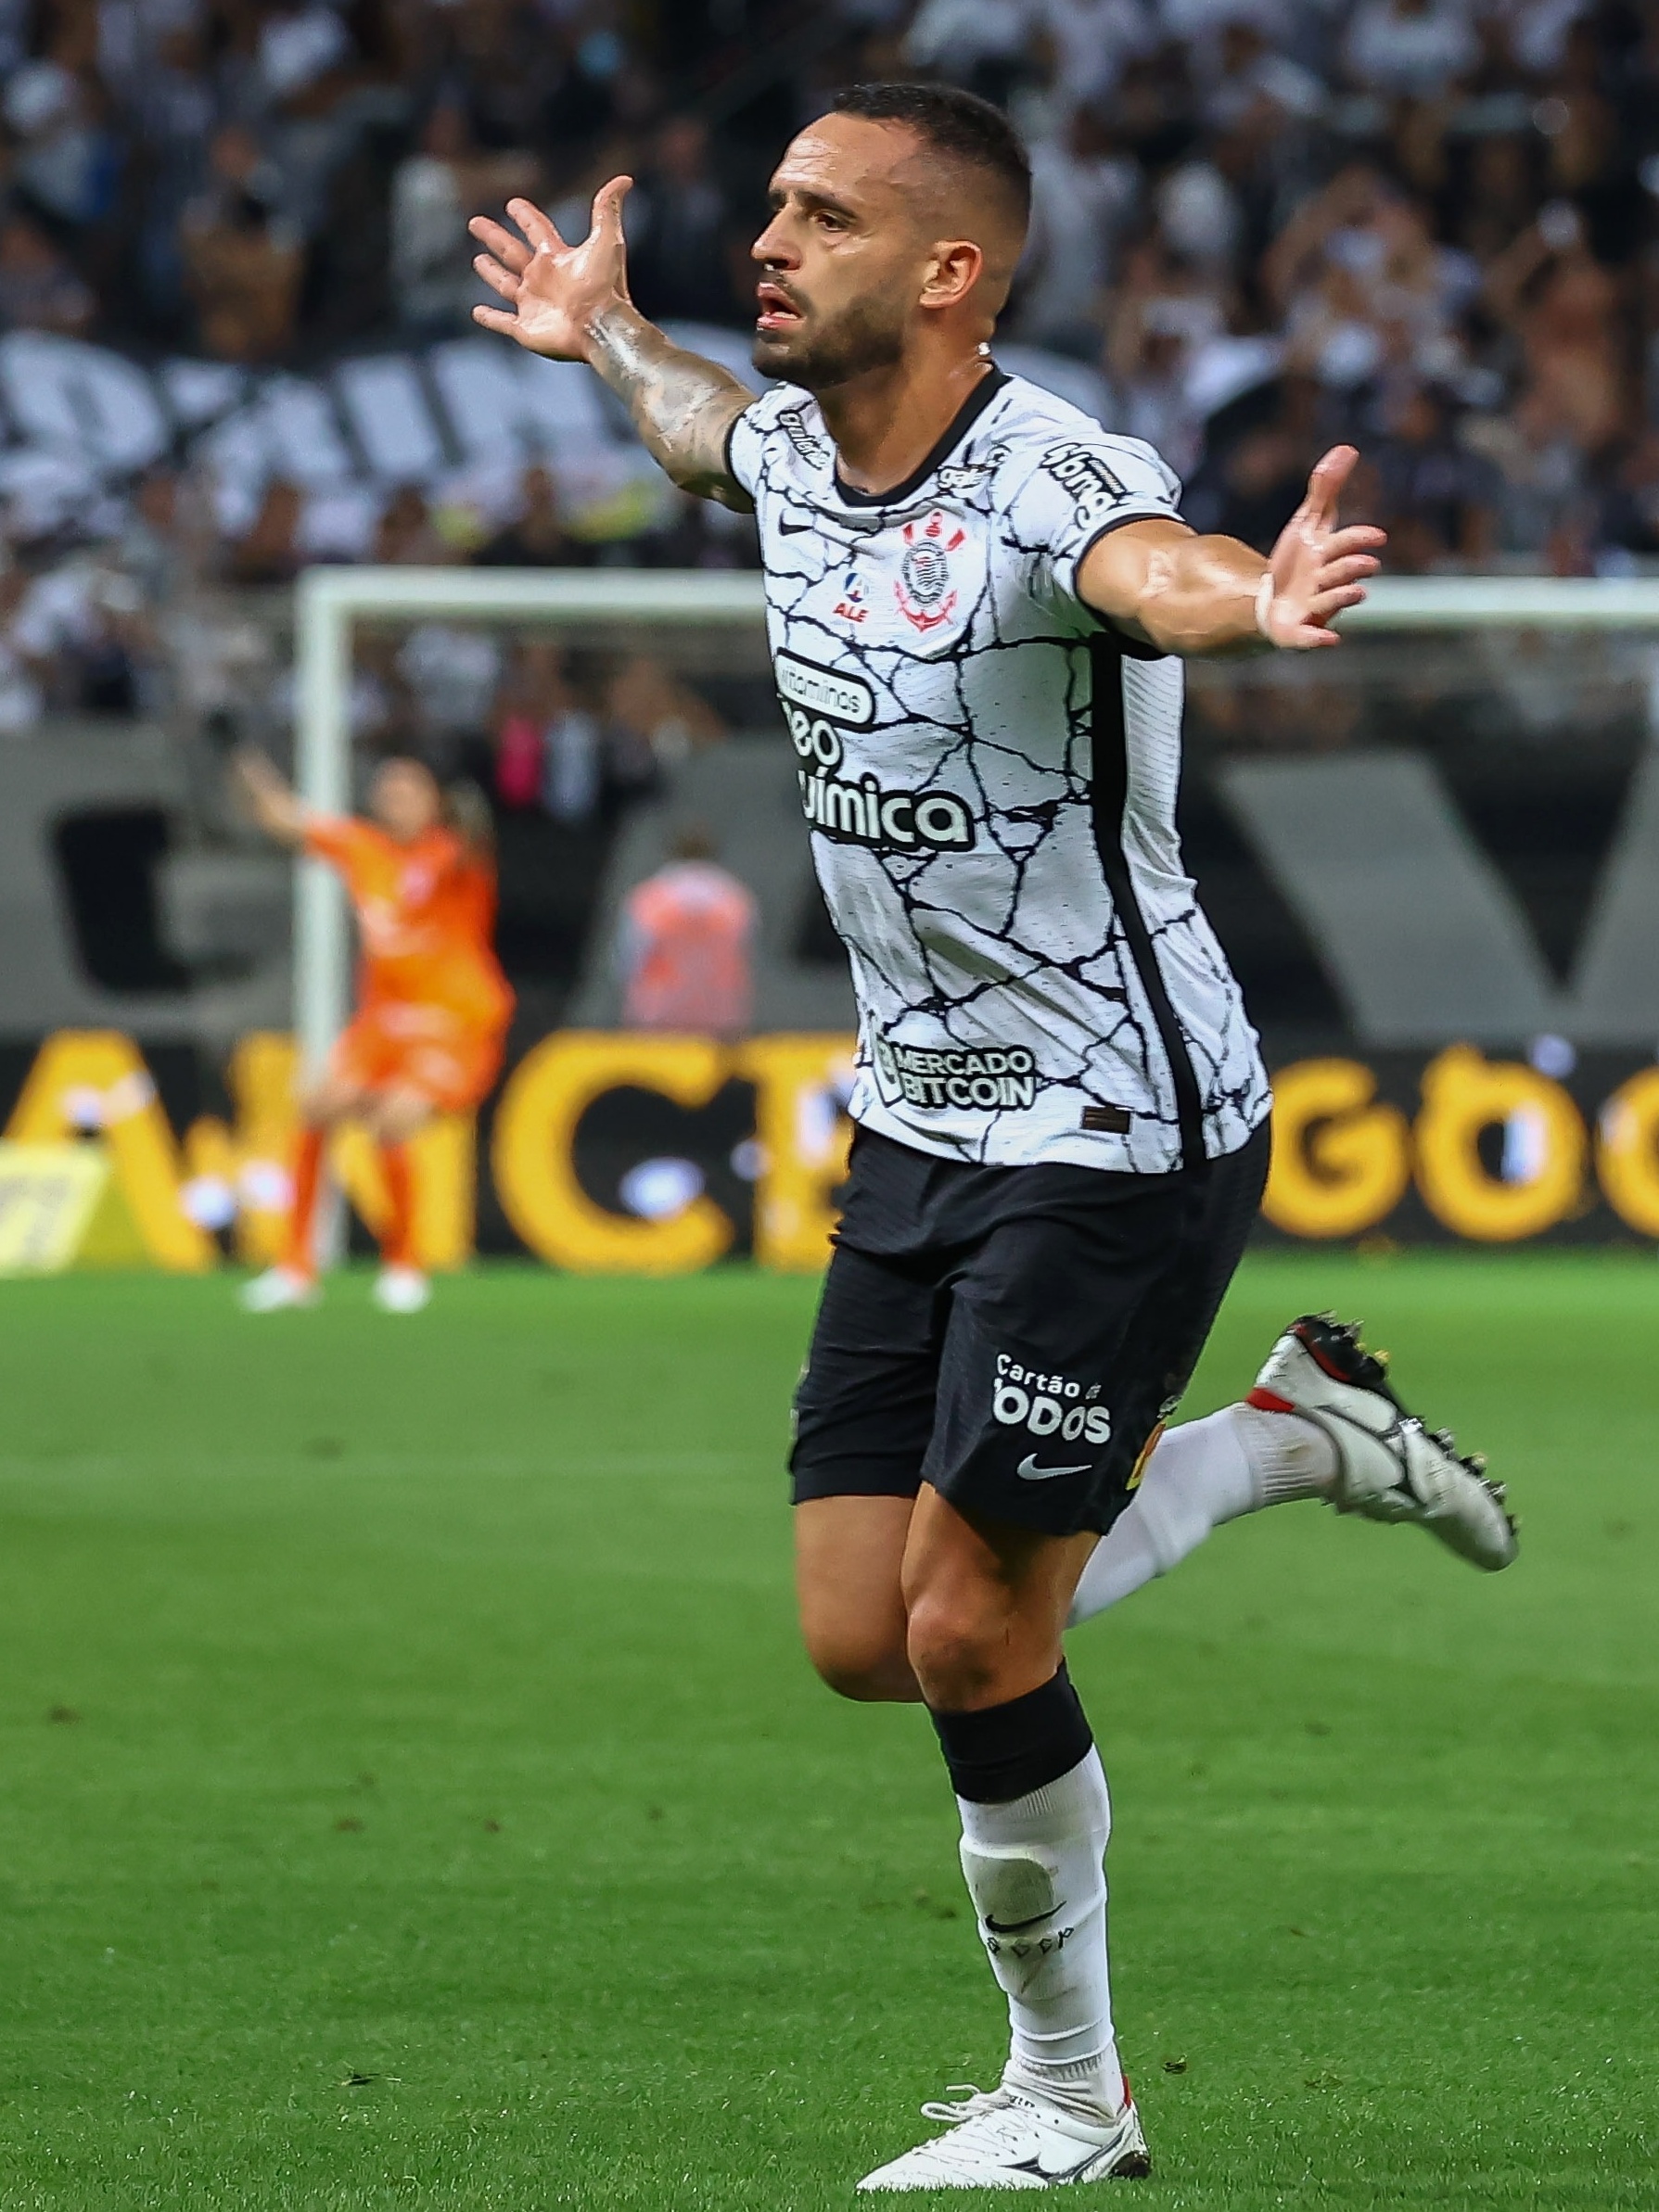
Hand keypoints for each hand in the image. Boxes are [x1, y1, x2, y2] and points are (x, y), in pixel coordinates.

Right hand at [470, 181, 632, 362]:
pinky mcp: (525, 329)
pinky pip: (502, 322)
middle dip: (494, 237)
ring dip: (491, 273)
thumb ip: (607, 209)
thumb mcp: (607, 240)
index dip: (525, 216)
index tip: (512, 203)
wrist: (602, 327)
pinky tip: (476, 312)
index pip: (537, 230)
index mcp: (558, 258)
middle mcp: (543, 280)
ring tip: (478, 261)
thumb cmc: (606, 287)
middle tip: (476, 223)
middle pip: (512, 252)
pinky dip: (490, 318)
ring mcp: (533, 305)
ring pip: (505, 285)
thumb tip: (624, 180)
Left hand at [1260, 445, 1385, 649]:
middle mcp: (1327, 582)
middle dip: (1353, 566)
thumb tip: (1347, 448)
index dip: (1360, 539)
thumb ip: (1325, 489)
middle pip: (1341, 572)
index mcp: (1330, 555)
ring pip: (1330, 602)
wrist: (1272, 602)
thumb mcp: (1308, 523)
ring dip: (1343, 596)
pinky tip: (1331, 641)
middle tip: (1367, 562)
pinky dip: (1319, 640)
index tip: (1377, 536)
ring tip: (1358, 592)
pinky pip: (1310, 639)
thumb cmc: (1297, 561)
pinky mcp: (1299, 633)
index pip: (1347, 543)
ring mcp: (1315, 609)